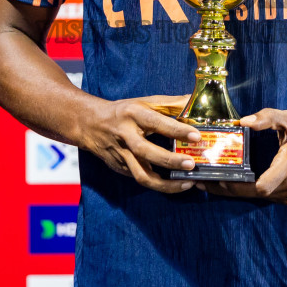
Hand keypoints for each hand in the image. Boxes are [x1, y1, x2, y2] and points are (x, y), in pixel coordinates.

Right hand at [76, 94, 199, 193]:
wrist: (90, 124)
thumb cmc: (124, 111)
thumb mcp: (145, 102)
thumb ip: (171, 104)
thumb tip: (194, 102)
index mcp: (133, 114)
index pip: (156, 122)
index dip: (177, 129)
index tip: (196, 136)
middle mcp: (125, 135)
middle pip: (146, 151)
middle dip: (170, 160)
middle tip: (191, 164)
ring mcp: (121, 155)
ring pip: (141, 175)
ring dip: (165, 184)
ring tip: (187, 183)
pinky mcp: (120, 168)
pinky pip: (141, 179)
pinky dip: (159, 185)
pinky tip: (176, 184)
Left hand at [208, 109, 286, 203]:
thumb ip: (266, 117)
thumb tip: (243, 122)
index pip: (262, 185)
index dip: (240, 184)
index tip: (219, 176)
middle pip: (253, 194)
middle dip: (226, 189)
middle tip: (202, 181)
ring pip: (257, 198)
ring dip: (234, 192)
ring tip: (211, 182)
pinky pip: (264, 198)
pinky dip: (247, 192)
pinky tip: (232, 184)